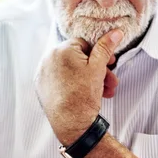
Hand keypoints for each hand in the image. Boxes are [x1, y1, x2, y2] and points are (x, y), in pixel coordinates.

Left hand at [35, 30, 122, 144]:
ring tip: (103, 91)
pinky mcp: (41, 86)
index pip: (84, 44)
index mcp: (61, 49)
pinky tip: (87, 94)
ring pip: (70, 70)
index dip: (100, 54)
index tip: (110, 63)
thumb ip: (106, 47)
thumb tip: (115, 32)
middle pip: (78, 58)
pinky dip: (74, 84)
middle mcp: (48, 58)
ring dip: (89, 78)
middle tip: (109, 79)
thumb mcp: (99, 68)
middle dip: (97, 69)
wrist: (71, 124)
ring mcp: (43, 73)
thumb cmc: (83, 96)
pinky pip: (61, 79)